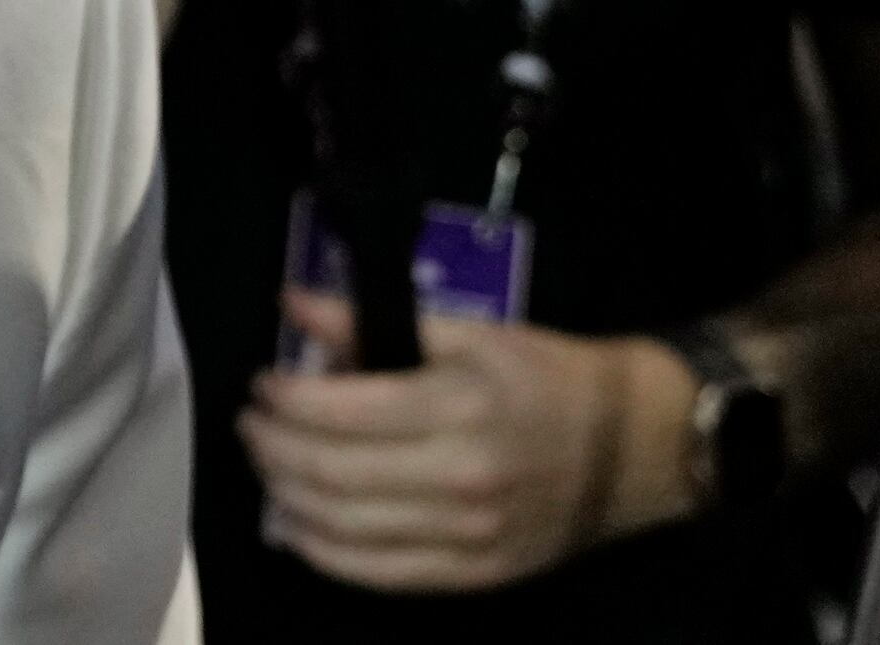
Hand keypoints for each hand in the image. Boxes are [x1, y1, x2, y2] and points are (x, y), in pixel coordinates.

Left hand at [241, 291, 697, 591]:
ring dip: (286, 499)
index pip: (340, 412)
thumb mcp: (470, 332)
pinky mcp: (472, 576)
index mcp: (457, 407)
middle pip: (331, 474)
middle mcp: (458, 479)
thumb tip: (294, 303)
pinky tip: (298, 527)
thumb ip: (374, 321)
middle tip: (252, 425)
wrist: (627, 451)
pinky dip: (324, 554)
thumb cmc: (545, 379)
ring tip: (266, 467)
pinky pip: (379, 575)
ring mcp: (465, 537)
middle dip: (272, 449)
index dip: (284, 400)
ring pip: (344, 530)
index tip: (262, 384)